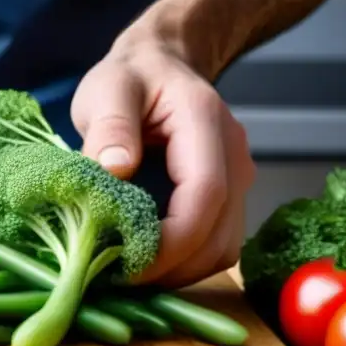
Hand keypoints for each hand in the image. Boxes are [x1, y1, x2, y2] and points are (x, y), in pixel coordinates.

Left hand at [69, 35, 255, 287]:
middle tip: (116, 279)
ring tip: (127, 274)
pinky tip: (146, 263)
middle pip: (220, 233)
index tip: (128, 265)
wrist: (161, 66)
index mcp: (205, 123)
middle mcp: (234, 155)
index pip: (205, 194)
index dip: (172, 240)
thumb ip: (110, 125)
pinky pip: (216, 245)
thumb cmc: (131, 77)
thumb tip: (114, 168)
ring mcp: (237, 180)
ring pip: (223, 248)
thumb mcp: (107, 88)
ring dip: (180, 271)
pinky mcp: (229, 200)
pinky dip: (185, 264)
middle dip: (172, 267)